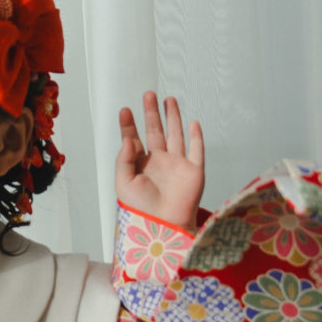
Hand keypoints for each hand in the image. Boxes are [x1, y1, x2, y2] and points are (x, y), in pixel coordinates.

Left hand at [115, 91, 204, 230]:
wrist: (164, 226)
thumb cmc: (141, 209)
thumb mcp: (124, 183)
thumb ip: (124, 160)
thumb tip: (128, 138)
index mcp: (141, 165)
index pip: (134, 140)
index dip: (129, 125)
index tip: (125, 111)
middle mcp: (160, 162)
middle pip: (156, 131)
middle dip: (152, 113)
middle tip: (149, 95)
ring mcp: (178, 165)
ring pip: (176, 135)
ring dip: (173, 118)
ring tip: (169, 100)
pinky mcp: (194, 171)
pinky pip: (197, 150)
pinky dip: (196, 136)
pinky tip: (193, 123)